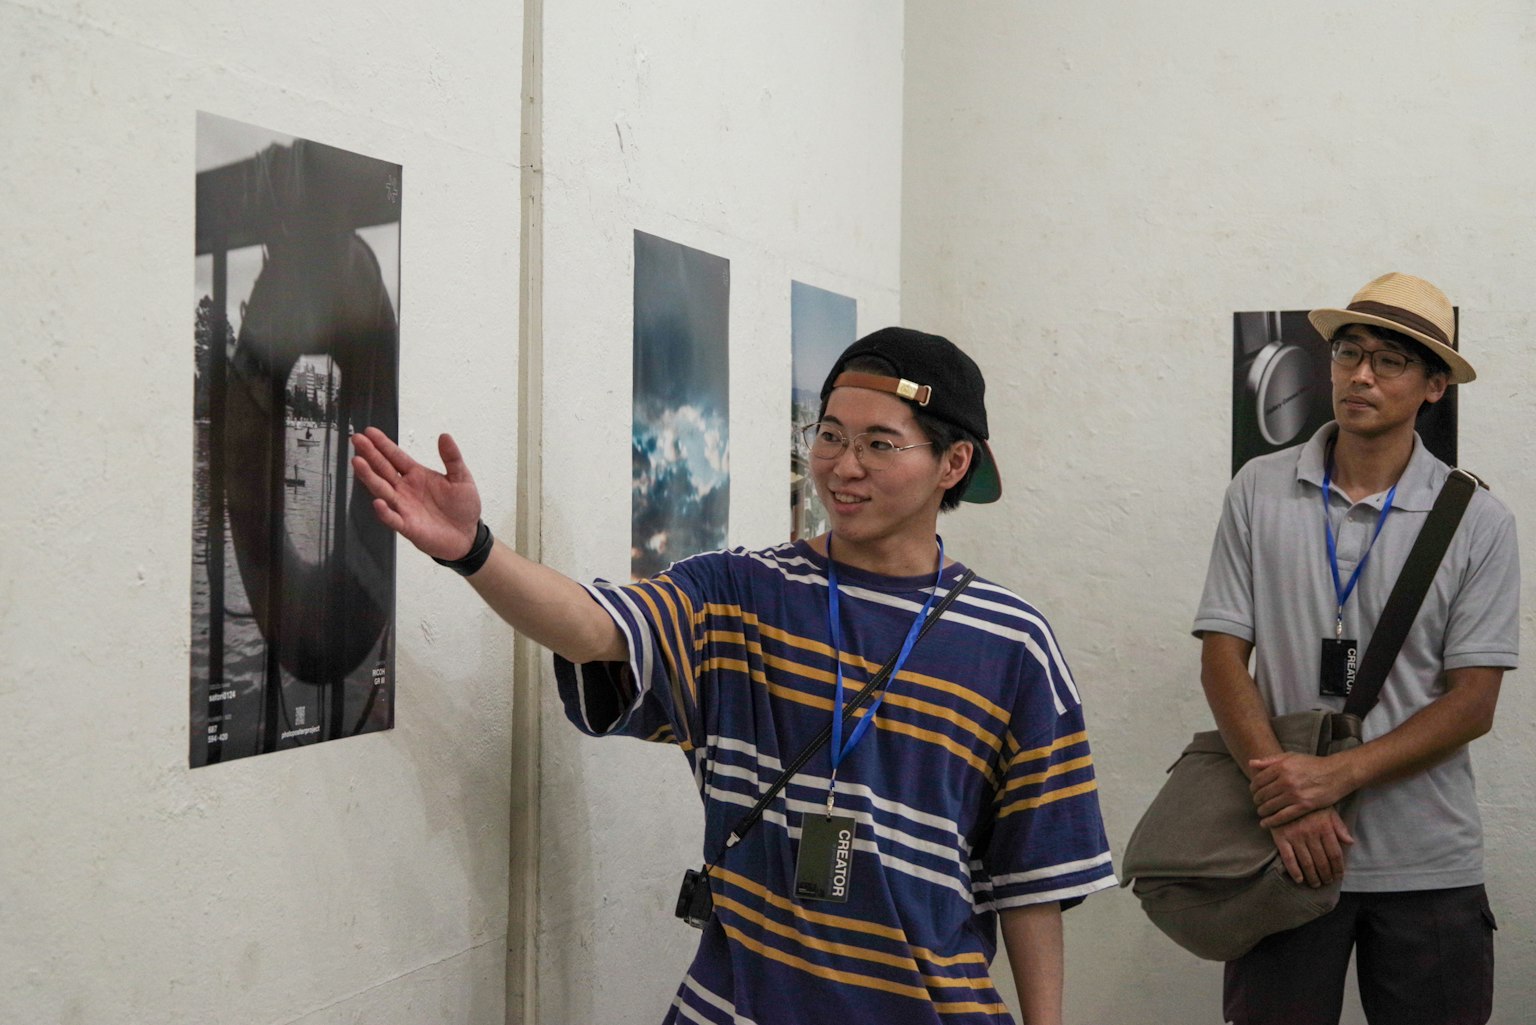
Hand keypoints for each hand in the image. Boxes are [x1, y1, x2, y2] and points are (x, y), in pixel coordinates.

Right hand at [350, 428, 482, 559]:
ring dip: (369, 477)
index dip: (383, 444)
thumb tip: (445, 436)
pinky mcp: (407, 526)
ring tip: (358, 462)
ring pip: (382, 490)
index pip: (396, 457)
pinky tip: (377, 502)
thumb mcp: (461, 478)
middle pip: (383, 469)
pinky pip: (393, 518)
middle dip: (370, 454)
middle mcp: (405, 489)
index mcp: (417, 475)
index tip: (370, 432)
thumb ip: (452, 458)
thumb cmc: (462, 507)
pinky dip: (385, 511)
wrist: (467, 535)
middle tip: (357, 439)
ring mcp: (404, 507)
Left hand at [1249, 752, 1353, 828]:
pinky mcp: (1304, 806)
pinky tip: (1265, 823)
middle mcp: (1286, 780)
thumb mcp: (1291, 756)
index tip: (1254, 792)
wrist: (1337, 773)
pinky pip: (1282, 816)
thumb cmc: (1313, 764)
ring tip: (1261, 812)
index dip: (1253, 788)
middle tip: (1257, 803)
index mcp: (1281, 767)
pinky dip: (1271, 821)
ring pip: (1270, 806)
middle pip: (1262, 794)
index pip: (1258, 780)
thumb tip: (1251, 763)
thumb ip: (1270, 760)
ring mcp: (1295, 794)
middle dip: (1257, 800)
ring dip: (1262, 811)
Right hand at [1270, 807, 1352, 886]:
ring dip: (1313, 877)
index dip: (1338, 868)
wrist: (1284, 792)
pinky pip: (1288, 858)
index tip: (1338, 876)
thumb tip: (1350, 842)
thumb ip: (1339, 827)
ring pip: (1307, 863)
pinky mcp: (1280, 837)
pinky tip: (1299, 879)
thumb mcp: (1328, 810)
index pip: (1335, 854)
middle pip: (1322, 861)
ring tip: (1315, 884)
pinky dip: (1294, 871)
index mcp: (1324, 827)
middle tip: (1327, 882)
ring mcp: (1295, 836)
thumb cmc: (1309, 804)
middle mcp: (1311, 833)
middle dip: (1326, 875)